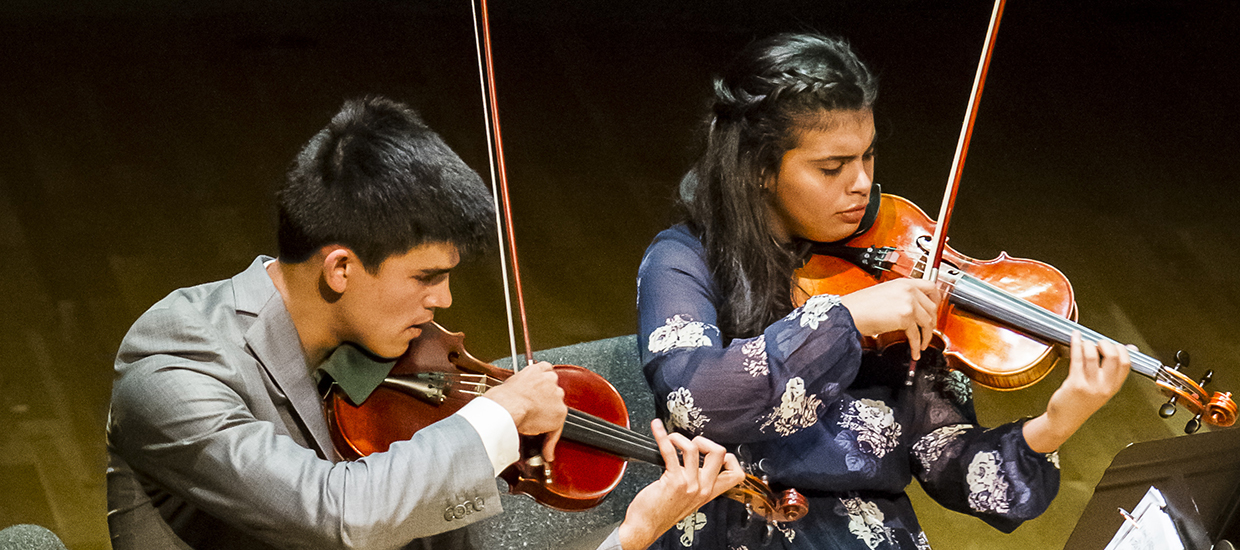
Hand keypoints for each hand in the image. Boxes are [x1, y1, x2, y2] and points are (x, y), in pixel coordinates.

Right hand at [484, 361, 566, 460]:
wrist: (507, 407)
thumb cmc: (501, 398)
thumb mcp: (508, 385)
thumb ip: (518, 388)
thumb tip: (511, 399)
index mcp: (536, 369)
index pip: (546, 370)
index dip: (542, 383)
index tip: (538, 391)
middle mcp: (549, 379)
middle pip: (553, 390)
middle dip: (545, 402)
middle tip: (532, 413)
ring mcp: (556, 396)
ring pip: (556, 408)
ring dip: (548, 419)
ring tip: (536, 432)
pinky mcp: (559, 412)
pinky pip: (557, 429)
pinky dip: (551, 441)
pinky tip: (546, 452)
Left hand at [616, 419, 745, 549]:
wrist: (647, 526)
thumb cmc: (663, 512)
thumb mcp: (690, 499)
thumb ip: (697, 482)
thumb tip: (697, 460)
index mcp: (709, 492)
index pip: (736, 473)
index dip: (728, 457)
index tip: (712, 452)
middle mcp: (702, 488)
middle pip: (719, 452)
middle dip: (705, 441)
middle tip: (691, 445)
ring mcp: (689, 484)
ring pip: (694, 448)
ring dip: (679, 438)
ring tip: (671, 440)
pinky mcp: (673, 480)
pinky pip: (669, 450)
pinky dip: (662, 436)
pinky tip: (657, 429)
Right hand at [839, 278, 940, 359]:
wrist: (849, 313)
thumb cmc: (860, 306)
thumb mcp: (884, 294)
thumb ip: (901, 298)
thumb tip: (911, 309)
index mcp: (903, 283)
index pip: (930, 287)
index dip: (936, 300)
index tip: (935, 310)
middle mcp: (908, 290)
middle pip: (932, 306)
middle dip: (932, 322)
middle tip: (929, 330)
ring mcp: (908, 303)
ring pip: (928, 321)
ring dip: (927, 335)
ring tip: (922, 344)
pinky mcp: (905, 317)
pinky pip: (916, 334)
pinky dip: (916, 345)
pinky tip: (915, 350)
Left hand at [1023, 331, 1130, 452]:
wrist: (1064, 421)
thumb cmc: (1080, 403)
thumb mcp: (1102, 388)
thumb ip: (1112, 371)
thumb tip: (1129, 348)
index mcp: (1113, 387)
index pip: (1126, 363)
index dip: (1121, 349)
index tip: (1114, 344)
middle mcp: (1104, 387)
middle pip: (1113, 357)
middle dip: (1106, 343)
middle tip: (1098, 342)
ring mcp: (1090, 385)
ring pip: (1093, 355)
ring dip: (1088, 343)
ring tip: (1084, 342)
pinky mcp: (1075, 383)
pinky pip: (1077, 358)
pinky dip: (1075, 343)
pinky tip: (1075, 337)